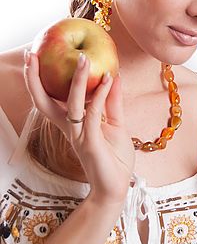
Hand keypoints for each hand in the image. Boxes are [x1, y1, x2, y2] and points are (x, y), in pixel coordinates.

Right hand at [24, 50, 134, 203]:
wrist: (117, 188)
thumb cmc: (114, 159)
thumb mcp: (115, 124)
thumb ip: (112, 102)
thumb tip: (113, 77)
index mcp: (72, 125)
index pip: (50, 100)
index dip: (39, 80)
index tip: (36, 57)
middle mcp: (70, 129)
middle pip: (44, 102)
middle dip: (35, 79)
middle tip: (32, 55)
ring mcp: (79, 136)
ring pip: (71, 104)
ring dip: (77, 80)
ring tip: (82, 58)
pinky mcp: (91, 142)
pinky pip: (93, 114)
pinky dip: (100, 95)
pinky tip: (108, 79)